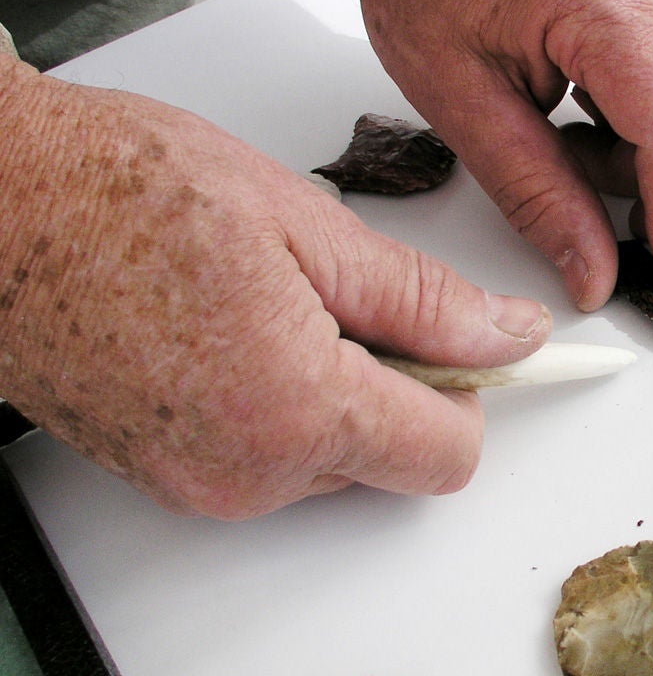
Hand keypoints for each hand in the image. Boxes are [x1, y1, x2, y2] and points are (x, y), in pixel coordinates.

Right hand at [0, 58, 550, 517]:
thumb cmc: (119, 190)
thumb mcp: (309, 226)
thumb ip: (426, 300)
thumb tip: (510, 337)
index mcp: (296, 412)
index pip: (448, 453)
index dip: (479, 393)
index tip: (488, 347)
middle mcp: (247, 475)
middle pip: (393, 456)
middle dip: (403, 383)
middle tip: (349, 291)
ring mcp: (200, 485)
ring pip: (335, 457)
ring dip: (338, 388)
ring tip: (275, 300)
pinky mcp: (167, 476)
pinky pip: (271, 456)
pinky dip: (285, 401)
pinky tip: (240, 327)